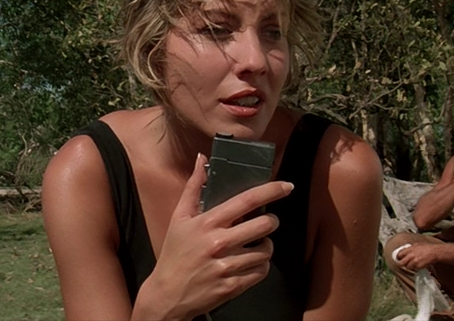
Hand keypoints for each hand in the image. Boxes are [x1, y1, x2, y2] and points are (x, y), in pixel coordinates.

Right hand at [135, 153, 293, 318]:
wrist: (167, 294)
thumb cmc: (175, 253)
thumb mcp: (180, 218)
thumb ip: (194, 187)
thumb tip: (202, 160)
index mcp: (208, 222)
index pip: (247, 201)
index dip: (271, 190)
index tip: (286, 186)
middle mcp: (219, 243)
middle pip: (264, 225)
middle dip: (270, 222)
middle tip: (265, 223)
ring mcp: (227, 265)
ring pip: (266, 250)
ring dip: (266, 246)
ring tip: (255, 245)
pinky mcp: (233, 285)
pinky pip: (261, 271)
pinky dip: (260, 266)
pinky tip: (250, 263)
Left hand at [396, 242, 438, 270]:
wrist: (435, 252)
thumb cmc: (427, 247)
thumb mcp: (416, 244)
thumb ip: (410, 248)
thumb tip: (404, 250)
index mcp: (409, 249)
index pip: (399, 254)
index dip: (398, 257)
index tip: (399, 258)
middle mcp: (411, 256)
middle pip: (401, 263)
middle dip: (401, 264)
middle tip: (403, 263)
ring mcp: (414, 262)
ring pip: (408, 267)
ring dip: (409, 266)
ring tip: (413, 263)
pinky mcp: (418, 267)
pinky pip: (414, 269)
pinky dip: (415, 268)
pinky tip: (419, 264)